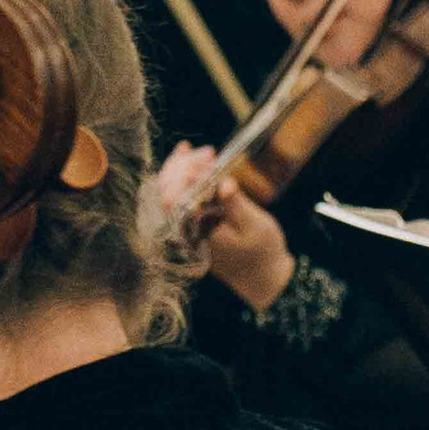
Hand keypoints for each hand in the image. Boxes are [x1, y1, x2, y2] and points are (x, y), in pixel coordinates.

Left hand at [155, 142, 295, 314]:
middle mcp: (184, 228)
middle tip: (210, 152)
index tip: (208, 158)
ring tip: (205, 152)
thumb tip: (222, 182)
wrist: (261, 277)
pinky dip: (184, 178)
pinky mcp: (193, 223)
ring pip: (169, 192)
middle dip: (184, 165)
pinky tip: (194, 162)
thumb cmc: (262, 252)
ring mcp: (185, 226)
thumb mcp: (255, 226)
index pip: (174, 196)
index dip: (186, 172)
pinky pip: (179, 197)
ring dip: (183, 168)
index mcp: (195, 229)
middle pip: (166, 190)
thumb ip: (236, 204)